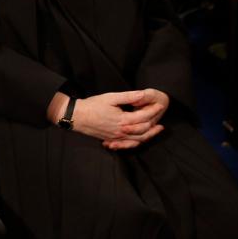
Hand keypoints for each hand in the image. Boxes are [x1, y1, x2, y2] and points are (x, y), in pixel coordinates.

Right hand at [52, 90, 168, 147]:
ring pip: (138, 139)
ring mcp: (116, 137)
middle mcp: (121, 131)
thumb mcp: (110, 97)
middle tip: (161, 115)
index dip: (153, 110)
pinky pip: (128, 144)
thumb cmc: (92, 105)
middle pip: (144, 130)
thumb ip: (128, 97)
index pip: (143, 116)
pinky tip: (141, 138)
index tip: (160, 105)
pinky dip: (137, 142)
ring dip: (150, 135)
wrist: (76, 116)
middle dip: (154, 122)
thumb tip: (143, 94)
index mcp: (122, 120)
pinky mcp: (111, 140)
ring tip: (157, 129)